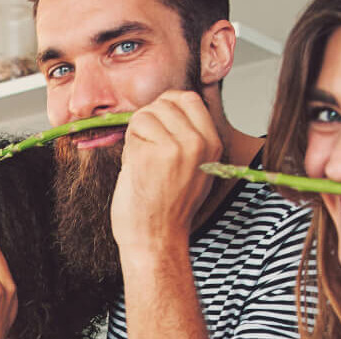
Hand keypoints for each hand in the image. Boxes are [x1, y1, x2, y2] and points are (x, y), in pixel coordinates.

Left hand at [112, 91, 223, 247]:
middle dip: (149, 120)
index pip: (188, 99)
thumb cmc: (169, 204)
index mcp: (212, 144)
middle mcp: (197, 143)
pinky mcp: (150, 154)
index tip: (159, 126)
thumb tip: (168, 105)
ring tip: (143, 161)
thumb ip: (188, 136)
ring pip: (145, 114)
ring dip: (136, 134)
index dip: (167, 106)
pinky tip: (136, 169)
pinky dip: (128, 147)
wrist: (156, 237)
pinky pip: (131, 131)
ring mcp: (174, 147)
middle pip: (164, 102)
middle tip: (148, 148)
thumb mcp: (195, 167)